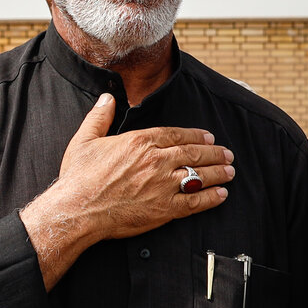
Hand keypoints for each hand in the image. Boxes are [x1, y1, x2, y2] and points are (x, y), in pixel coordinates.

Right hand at [20, 94, 234, 288]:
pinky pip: (195, 201)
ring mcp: (163, 185)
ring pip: (199, 175)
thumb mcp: (84, 140)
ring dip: (218, 172)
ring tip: (230, 171)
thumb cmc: (78, 176)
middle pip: (193, 153)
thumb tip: (107, 98)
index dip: (195, 135)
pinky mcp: (165, 209)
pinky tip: (221, 194)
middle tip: (227, 153)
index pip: (175, 134)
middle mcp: (156, 161)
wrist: (78, 209)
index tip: (208, 137)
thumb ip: (99, 117)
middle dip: (213, 153)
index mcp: (139, 142)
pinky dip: (211, 197)